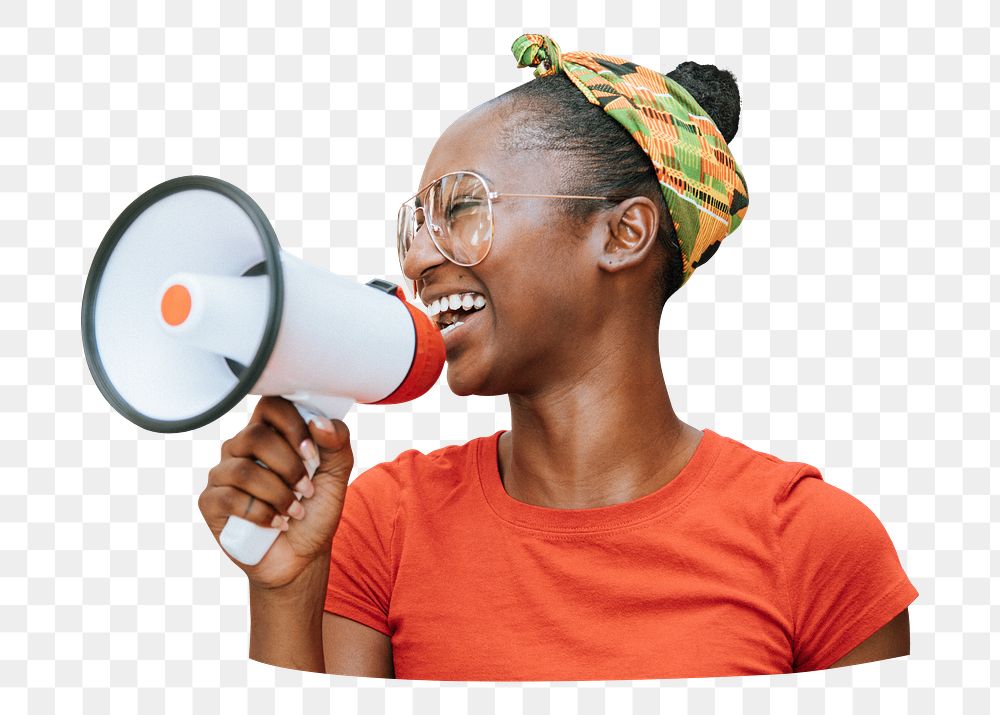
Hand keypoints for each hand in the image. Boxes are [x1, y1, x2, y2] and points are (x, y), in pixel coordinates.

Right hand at [197, 396, 354, 589]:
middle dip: (289, 466)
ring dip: (278, 494)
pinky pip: (229, 497)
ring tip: (295, 511)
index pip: (271, 404)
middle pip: (255, 436)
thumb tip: (318, 422)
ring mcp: (223, 474)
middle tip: (306, 489)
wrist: (303, 556)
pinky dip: (261, 514)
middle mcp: (242, 448)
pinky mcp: (211, 502)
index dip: (293, 425)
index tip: (312, 453)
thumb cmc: (315, 509)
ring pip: (243, 470)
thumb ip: (336, 442)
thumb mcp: (337, 474)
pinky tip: (277, 523)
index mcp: (271, 433)